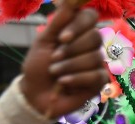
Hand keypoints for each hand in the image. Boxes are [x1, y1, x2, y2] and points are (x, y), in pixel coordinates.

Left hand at [20, 2, 106, 119]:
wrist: (35, 95)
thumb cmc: (38, 67)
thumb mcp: (43, 41)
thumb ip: (58, 21)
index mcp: (77, 31)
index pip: (90, 16)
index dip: (78, 25)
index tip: (62, 38)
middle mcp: (90, 45)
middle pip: (95, 36)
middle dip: (71, 50)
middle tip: (54, 59)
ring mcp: (97, 63)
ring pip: (94, 57)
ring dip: (69, 66)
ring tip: (55, 73)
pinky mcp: (99, 82)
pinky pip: (96, 76)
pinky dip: (76, 79)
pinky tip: (64, 83)